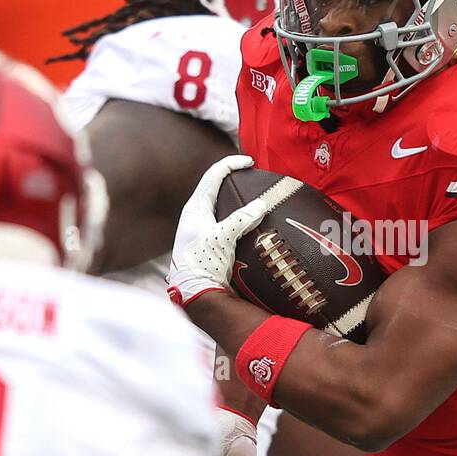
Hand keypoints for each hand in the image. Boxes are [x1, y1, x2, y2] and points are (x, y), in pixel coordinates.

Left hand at [166, 155, 267, 306]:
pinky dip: (242, 218)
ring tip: (257, 198)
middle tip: (254, 177)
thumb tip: (261, 204)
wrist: (195, 293)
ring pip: (224, 206)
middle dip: (236, 179)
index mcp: (195, 208)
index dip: (231, 164)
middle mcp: (198, 215)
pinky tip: (254, 223)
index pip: (213, 175)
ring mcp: (205, 229)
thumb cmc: (201, 263)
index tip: (250, 162)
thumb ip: (242, 219)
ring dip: (239, 200)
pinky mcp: (213, 243)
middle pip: (218, 188)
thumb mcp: (222, 237)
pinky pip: (230, 222)